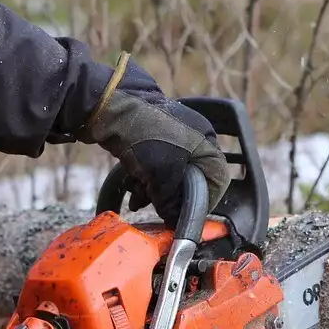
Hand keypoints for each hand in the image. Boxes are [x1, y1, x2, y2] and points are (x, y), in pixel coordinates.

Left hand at [78, 54, 230, 226]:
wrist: (112, 109)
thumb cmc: (145, 137)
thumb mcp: (163, 177)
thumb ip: (171, 203)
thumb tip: (173, 219)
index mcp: (206, 143)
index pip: (216, 180)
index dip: (202, 201)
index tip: (186, 215)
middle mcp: (194, 138)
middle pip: (189, 180)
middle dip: (170, 197)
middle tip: (156, 206)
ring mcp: (173, 135)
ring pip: (169, 175)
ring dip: (153, 190)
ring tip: (137, 196)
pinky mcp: (153, 136)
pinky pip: (155, 165)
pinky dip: (144, 178)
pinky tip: (131, 185)